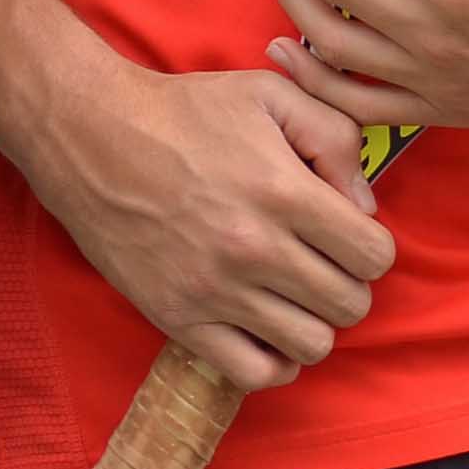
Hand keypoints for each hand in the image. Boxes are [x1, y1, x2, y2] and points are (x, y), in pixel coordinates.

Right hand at [20, 58, 396, 394]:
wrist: (94, 138)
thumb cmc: (186, 111)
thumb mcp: (270, 94)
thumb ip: (334, 136)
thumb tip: (364, 206)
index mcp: (283, 191)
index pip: (374, 255)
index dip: (370, 244)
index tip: (346, 231)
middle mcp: (254, 249)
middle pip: (350, 305)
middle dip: (348, 282)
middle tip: (321, 260)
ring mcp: (215, 291)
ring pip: (312, 345)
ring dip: (315, 321)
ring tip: (294, 292)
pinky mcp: (179, 320)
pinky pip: (254, 374)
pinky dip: (273, 360)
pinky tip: (265, 325)